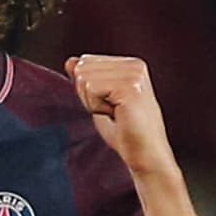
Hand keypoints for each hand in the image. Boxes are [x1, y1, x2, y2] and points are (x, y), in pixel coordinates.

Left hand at [65, 55, 177, 175]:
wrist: (144, 154)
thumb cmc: (124, 131)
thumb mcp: (99, 100)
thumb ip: (86, 78)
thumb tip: (70, 61)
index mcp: (130, 64)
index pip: (85, 61)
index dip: (87, 88)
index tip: (109, 104)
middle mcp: (134, 65)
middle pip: (82, 68)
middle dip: (87, 94)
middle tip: (112, 111)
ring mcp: (134, 74)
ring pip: (84, 78)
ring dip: (92, 102)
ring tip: (115, 113)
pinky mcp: (130, 87)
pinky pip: (91, 89)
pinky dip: (96, 107)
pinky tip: (116, 115)